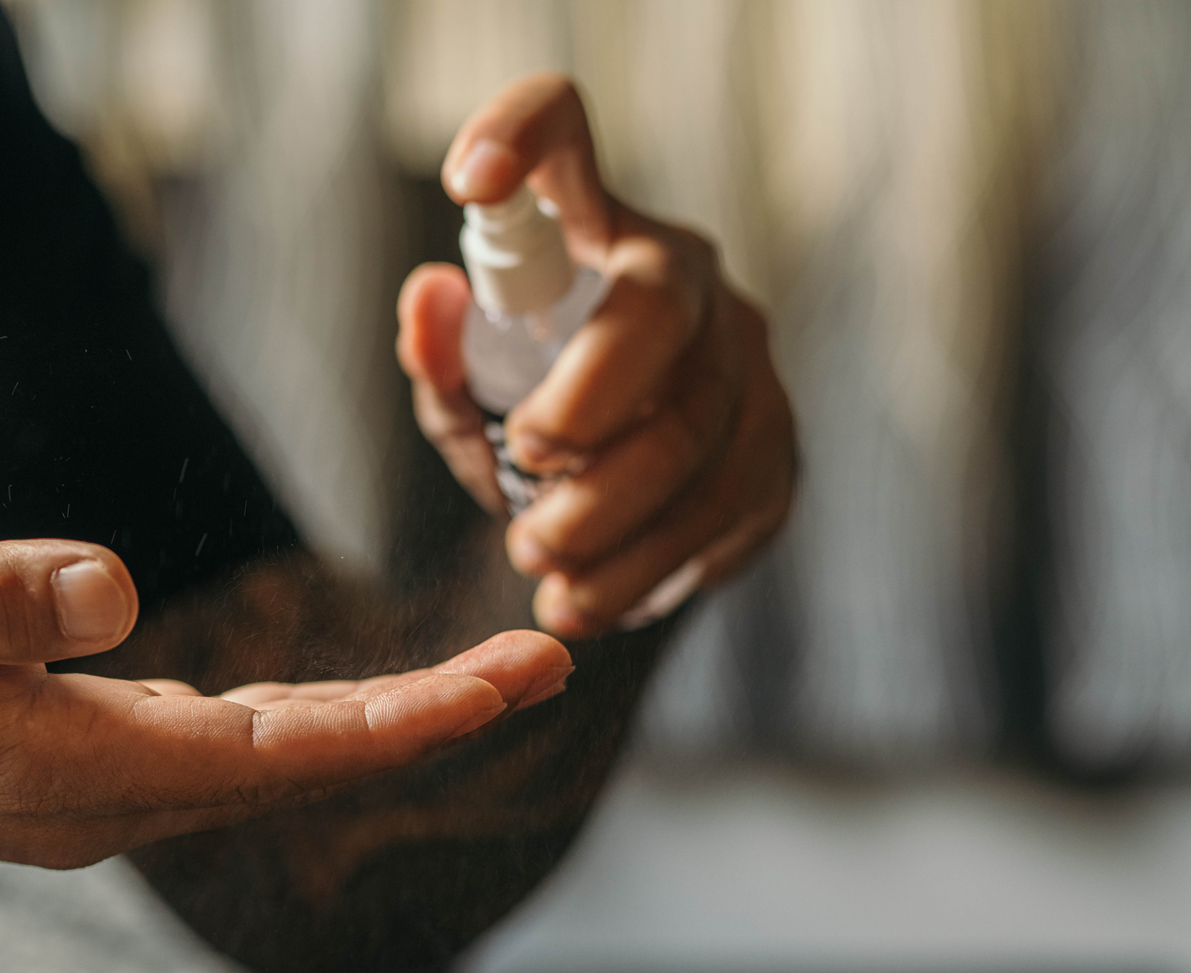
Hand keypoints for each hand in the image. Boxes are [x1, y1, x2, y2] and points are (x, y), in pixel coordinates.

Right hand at [0, 525, 572, 868]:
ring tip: (492, 676)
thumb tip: (115, 590)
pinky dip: (315, 729)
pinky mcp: (87, 776)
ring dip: (385, 728)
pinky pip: (231, 760)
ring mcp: (99, 800)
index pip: (274, 750)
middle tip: (551, 660)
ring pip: (275, 772)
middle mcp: (105, 805)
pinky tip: (361, 703)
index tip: (511, 682)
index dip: (402, 719)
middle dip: (431, 721)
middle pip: (304, 771)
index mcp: (69, 766)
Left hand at [395, 74, 796, 638]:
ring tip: (542, 574)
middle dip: (584, 424)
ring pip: (702, 441)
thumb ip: (440, 355)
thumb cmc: (529, 409)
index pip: (563, 137)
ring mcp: (750, 360)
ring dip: (614, 526)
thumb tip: (431, 297)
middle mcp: (690, 277)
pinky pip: (733, 512)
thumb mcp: (468, 388)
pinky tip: (599, 599)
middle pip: (656, 325)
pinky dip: (656, 570)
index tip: (466, 181)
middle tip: (519, 487)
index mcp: (595, 233)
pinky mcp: (781, 446)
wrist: (620, 485)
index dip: (518, 133)